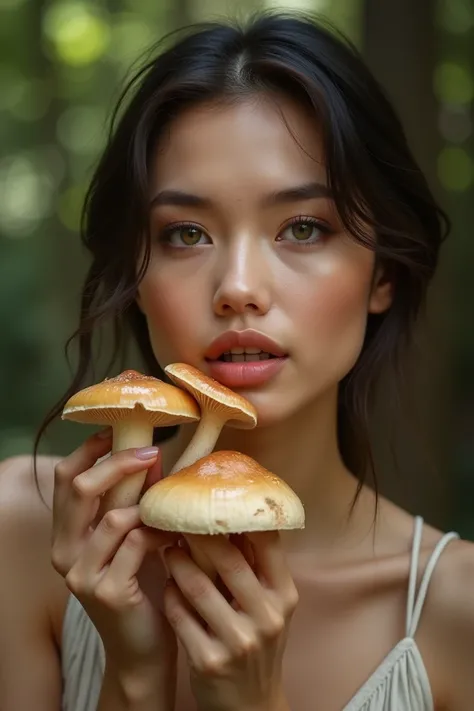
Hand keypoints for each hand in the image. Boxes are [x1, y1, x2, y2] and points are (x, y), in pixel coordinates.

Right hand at [51, 430, 179, 685]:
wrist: (143, 648)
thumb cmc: (144, 585)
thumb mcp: (132, 537)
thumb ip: (135, 501)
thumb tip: (153, 456)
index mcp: (66, 534)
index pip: (64, 479)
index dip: (88, 450)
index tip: (117, 431)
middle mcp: (64, 552)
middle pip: (80, 488)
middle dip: (118, 462)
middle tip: (153, 452)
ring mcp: (82, 574)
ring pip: (114, 516)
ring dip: (148, 503)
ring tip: (170, 504)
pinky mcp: (107, 591)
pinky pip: (136, 543)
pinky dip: (159, 532)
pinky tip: (174, 536)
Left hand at [162, 531, 297, 710]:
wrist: (250, 706)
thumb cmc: (256, 642)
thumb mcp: (269, 607)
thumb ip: (256, 569)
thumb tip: (232, 515)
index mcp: (284, 595)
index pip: (267, 542)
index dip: (240, 516)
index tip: (217, 497)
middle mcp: (267, 617)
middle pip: (229, 560)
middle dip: (199, 534)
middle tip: (179, 516)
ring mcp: (238, 641)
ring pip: (198, 587)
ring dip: (178, 562)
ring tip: (167, 548)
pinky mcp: (208, 661)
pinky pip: (180, 616)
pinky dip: (170, 596)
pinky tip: (166, 585)